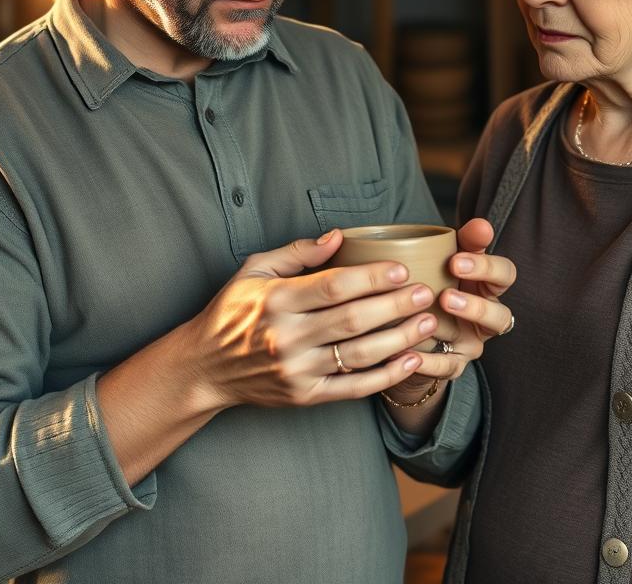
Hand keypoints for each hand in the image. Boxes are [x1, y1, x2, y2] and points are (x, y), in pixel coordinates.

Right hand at [183, 229, 439, 410]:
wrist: (204, 367)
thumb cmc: (233, 311)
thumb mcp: (254, 270)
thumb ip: (297, 252)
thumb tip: (339, 236)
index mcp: (276, 300)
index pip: (333, 287)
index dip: (371, 278)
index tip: (401, 269)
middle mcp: (287, 337)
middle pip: (353, 320)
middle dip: (395, 305)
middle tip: (427, 293)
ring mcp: (296, 370)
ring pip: (358, 355)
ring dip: (399, 339)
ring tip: (428, 323)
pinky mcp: (304, 396)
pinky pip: (352, 388)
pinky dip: (385, 377)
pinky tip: (410, 361)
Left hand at [381, 217, 514, 404]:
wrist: (413, 329)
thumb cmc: (432, 282)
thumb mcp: (443, 259)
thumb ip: (462, 243)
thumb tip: (482, 225)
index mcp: (486, 288)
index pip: (504, 276)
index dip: (486, 268)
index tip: (456, 260)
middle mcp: (486, 319)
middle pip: (500, 316)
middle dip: (476, 305)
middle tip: (447, 295)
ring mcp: (471, 345)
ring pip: (480, 346)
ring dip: (453, 340)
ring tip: (433, 321)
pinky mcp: (453, 368)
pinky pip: (446, 369)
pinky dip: (428, 362)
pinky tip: (410, 352)